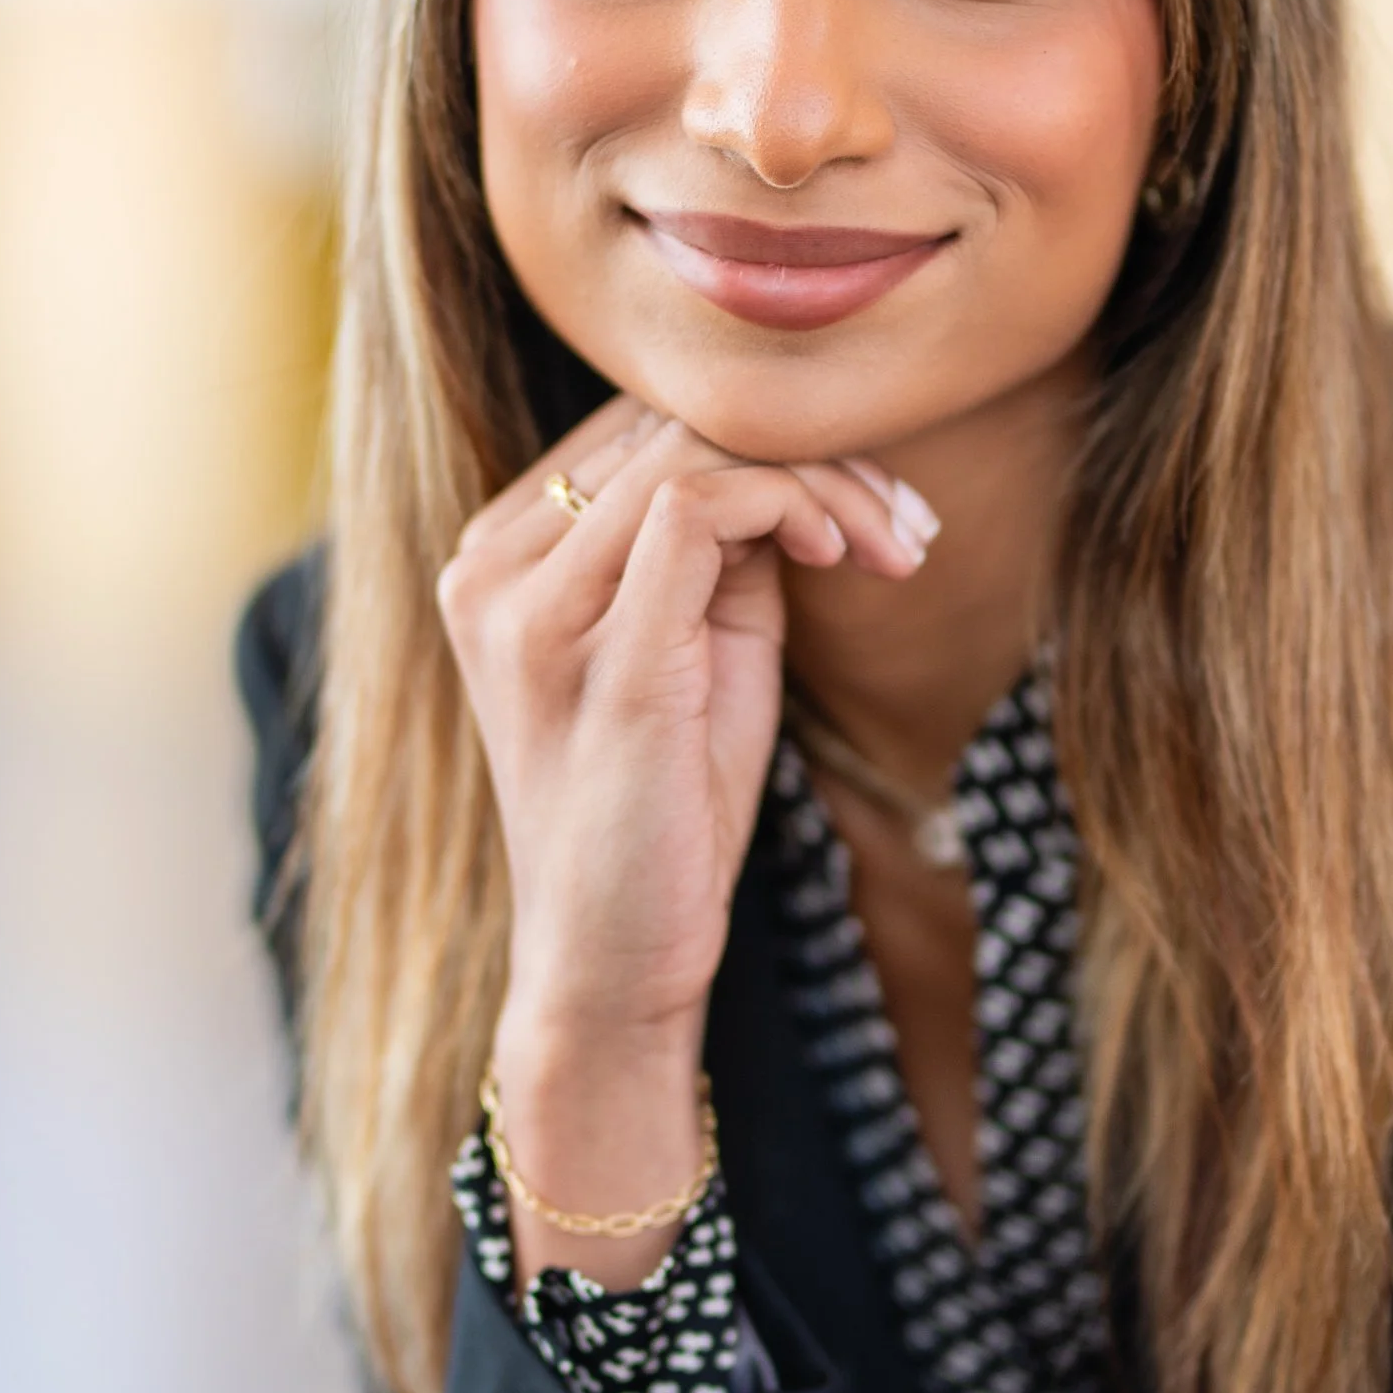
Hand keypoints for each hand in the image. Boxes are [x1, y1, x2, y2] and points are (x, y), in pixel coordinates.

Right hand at [439, 399, 933, 1260]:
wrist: (610, 966)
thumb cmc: (660, 817)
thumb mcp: (691, 653)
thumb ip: (716, 554)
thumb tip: (793, 467)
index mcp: (498, 560)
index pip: (636, 430)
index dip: (766, 443)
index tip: (870, 507)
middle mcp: (488, 568)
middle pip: (663, 426)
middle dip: (812, 454)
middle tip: (904, 524)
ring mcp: (525, 610)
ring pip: (687, 452)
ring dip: (821, 480)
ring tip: (889, 543)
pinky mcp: (594, 656)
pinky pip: (696, 507)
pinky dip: (793, 507)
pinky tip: (844, 554)